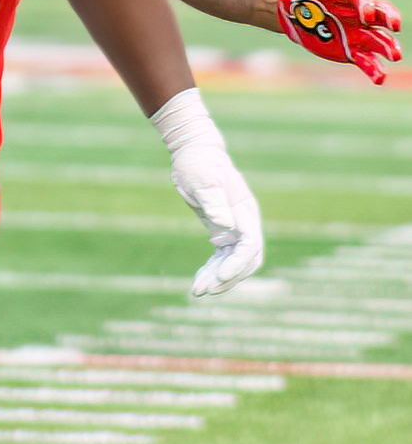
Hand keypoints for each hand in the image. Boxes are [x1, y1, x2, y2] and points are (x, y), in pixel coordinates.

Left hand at [169, 138, 264, 296]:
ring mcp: (235, 228)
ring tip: (197, 291)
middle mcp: (244, 223)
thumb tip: (225, 227)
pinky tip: (198, 281)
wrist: (195, 152)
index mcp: (245, 211)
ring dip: (218, 278)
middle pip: (245, 260)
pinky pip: (221, 257)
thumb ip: (214, 201)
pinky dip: (211, 270)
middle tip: (204, 290)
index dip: (237, 264)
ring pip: (233, 262)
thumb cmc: (198, 163)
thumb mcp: (202, 179)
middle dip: (228, 278)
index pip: (249, 246)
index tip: (220, 277)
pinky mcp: (222, 231)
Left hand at [278, 0, 401, 83]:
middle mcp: (359, 13)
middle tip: (394, 25)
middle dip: (389, 19)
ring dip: (388, 47)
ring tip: (395, 55)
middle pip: (381, 15)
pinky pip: (365, 60)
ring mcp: (356, 32)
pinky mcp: (349, 50)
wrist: (289, 2)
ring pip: (378, 40)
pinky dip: (373, 69)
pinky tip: (380, 79)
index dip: (361, 2)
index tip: (362, 10)